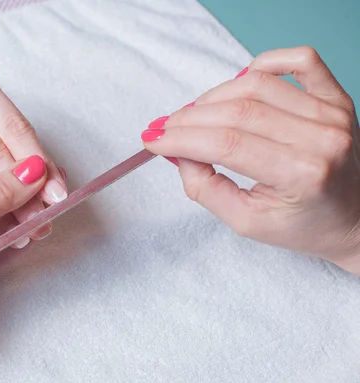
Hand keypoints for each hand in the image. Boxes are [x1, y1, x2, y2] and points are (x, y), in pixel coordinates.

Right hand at [141, 47, 359, 273]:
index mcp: (301, 174)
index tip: (152, 140)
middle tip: (165, 128)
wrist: (353, 221)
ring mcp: (331, 113)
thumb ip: (205, 189)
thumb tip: (177, 153)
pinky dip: (265, 61)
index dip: (181, 138)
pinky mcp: (336, 98)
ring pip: (257, 84)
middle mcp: (321, 138)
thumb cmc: (302, 226)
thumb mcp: (246, 223)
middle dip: (189, 118)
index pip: (226, 143)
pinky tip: (241, 78)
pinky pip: (300, 60)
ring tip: (194, 114)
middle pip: (237, 111)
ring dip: (214, 95)